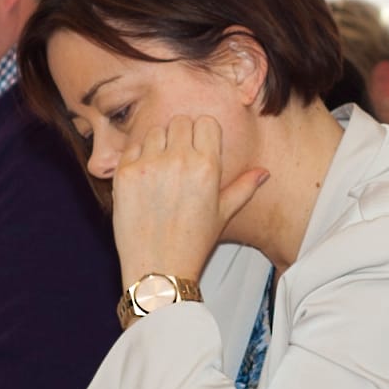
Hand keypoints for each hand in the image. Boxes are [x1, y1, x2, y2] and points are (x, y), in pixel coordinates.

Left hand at [108, 116, 265, 285]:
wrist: (158, 267)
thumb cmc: (192, 242)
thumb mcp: (223, 213)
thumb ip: (244, 187)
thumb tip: (263, 172)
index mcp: (207, 167)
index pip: (205, 123)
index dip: (202, 133)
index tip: (198, 146)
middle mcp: (178, 161)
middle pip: (179, 121)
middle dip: (180, 135)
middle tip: (178, 158)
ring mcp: (149, 165)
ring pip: (154, 131)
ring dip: (158, 143)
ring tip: (160, 168)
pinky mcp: (124, 173)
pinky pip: (131, 147)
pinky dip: (137, 157)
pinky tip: (144, 178)